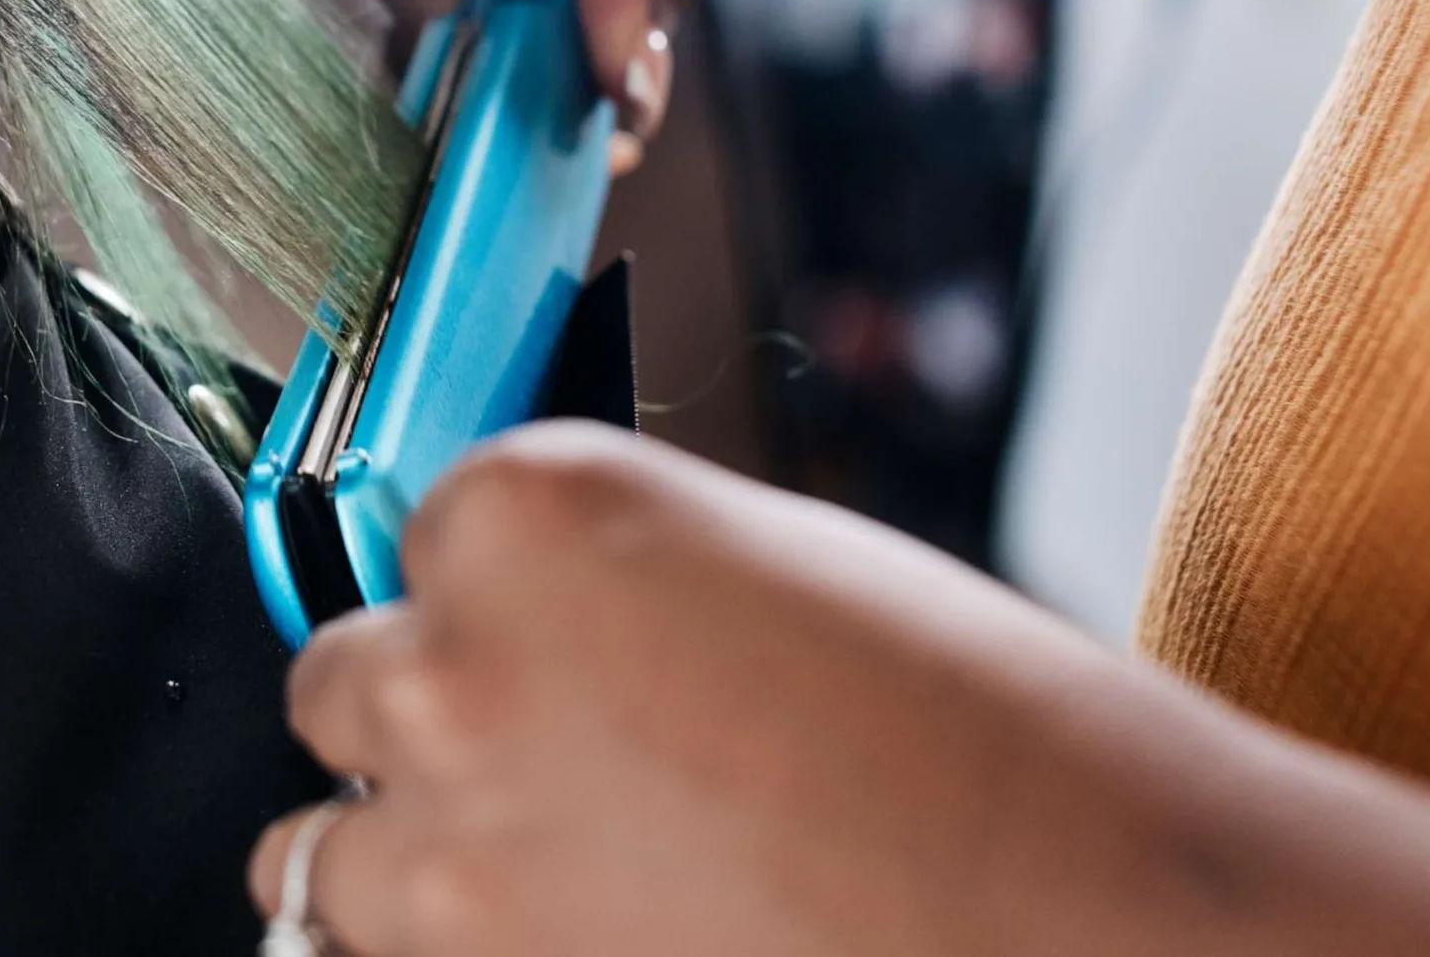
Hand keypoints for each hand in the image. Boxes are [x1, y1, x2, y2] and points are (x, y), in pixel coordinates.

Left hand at [246, 424, 1429, 956]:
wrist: (1108, 933)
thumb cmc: (1001, 749)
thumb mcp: (779, 572)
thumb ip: (619, 581)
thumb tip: (554, 618)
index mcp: (530, 516)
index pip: (418, 532)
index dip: (493, 593)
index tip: (542, 633)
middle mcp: (456, 675)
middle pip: (336, 687)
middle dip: (425, 718)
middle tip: (542, 756)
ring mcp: (451, 866)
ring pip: (321, 857)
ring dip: (409, 859)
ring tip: (548, 877)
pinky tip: (581, 940)